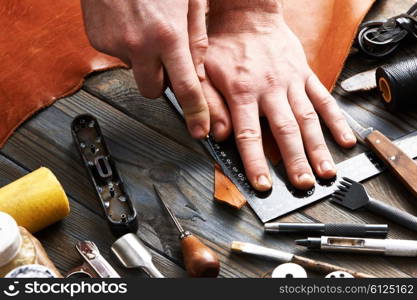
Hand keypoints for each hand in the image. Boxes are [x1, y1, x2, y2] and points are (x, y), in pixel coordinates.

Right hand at [81, 0, 209, 138]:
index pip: (186, 87)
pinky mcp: (98, 39)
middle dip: (163, 83)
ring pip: (136, 71)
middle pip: (154, 92)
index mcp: (168, 34)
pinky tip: (130, 22)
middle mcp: (140, 44)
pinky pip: (119, 54)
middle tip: (166, 62)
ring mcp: (115, 43)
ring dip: (145, 60)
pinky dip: (127, 45)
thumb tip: (197, 70)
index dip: (196, 112)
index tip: (199, 129)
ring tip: (146, 28)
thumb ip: (195, 37)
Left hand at [204, 5, 356, 190]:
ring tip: (327, 172)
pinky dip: (336, 119)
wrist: (246, 15)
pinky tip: (345, 138)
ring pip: (308, 118)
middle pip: (285, 131)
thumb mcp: (202, 72)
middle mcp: (270, 89)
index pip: (249, 135)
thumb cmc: (222, 45)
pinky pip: (323, 98)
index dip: (255, 162)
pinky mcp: (305, 74)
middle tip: (303, 186)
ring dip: (318, 147)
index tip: (263, 184)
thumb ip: (209, 104)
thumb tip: (216, 135)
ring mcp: (291, 82)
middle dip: (295, 161)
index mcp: (242, 92)